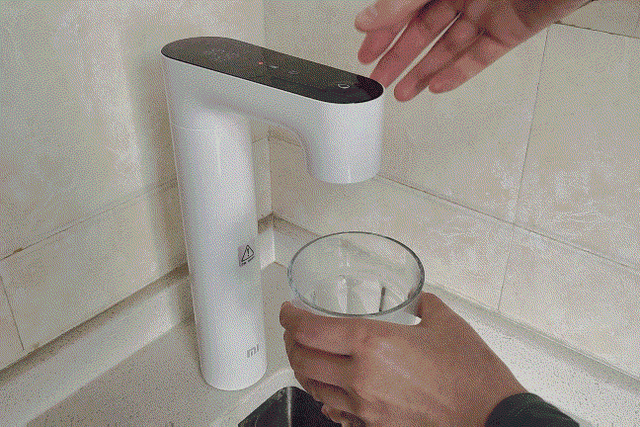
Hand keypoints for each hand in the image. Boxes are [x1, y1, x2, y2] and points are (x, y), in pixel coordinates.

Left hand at [280, 293, 526, 426]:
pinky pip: (335, 412)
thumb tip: (416, 301)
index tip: (287, 310)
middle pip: (302, 360)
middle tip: (293, 330)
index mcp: (372, 343)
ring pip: (314, 388)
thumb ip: (422, 304)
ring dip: (303, 369)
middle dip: (291, 342)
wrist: (489, 416)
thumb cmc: (469, 372)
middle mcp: (360, 376)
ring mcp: (364, 406)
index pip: (311, 329)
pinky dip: (324, 397)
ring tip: (306, 356)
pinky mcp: (374, 425)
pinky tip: (329, 391)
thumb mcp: (444, 321)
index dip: (290, 317)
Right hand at [355, 0, 591, 99]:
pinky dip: (459, 73)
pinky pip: (480, 57)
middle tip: (379, 80)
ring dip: (424, 72)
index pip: (405, 8)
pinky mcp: (510, 31)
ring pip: (449, 48)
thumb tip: (369, 19)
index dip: (383, 31)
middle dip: (399, 58)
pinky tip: (437, 87)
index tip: (366, 53)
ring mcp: (488, 13)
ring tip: (402, 94)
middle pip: (423, 32)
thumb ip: (405, 1)